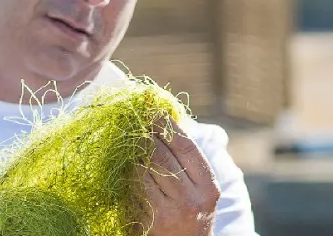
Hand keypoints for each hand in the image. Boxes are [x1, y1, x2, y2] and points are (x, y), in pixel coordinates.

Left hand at [138, 117, 220, 235]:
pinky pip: (133, 188)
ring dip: (133, 152)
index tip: (154, 111)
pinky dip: (128, 173)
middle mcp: (190, 198)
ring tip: (127, 139)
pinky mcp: (148, 220)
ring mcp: (168, 211)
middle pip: (161, 156)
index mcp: (207, 186)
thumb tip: (168, 121)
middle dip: (145, 135)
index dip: (168, 126)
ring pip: (143, 170)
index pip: (185, 147)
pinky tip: (124, 163)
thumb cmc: (193, 211)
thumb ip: (188, 160)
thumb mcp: (201, 188)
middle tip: (134, 120)